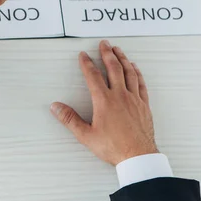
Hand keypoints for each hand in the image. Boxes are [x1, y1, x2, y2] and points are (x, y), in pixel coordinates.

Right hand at [50, 40, 157, 165]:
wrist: (138, 156)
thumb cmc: (113, 147)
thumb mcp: (86, 135)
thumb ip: (70, 119)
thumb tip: (56, 107)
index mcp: (104, 101)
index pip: (93, 76)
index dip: (86, 63)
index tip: (83, 55)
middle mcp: (120, 96)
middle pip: (113, 68)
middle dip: (107, 54)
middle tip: (103, 44)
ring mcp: (134, 99)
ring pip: (129, 72)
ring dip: (122, 59)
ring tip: (118, 50)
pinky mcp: (144, 105)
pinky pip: (141, 83)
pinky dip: (137, 73)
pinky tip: (134, 68)